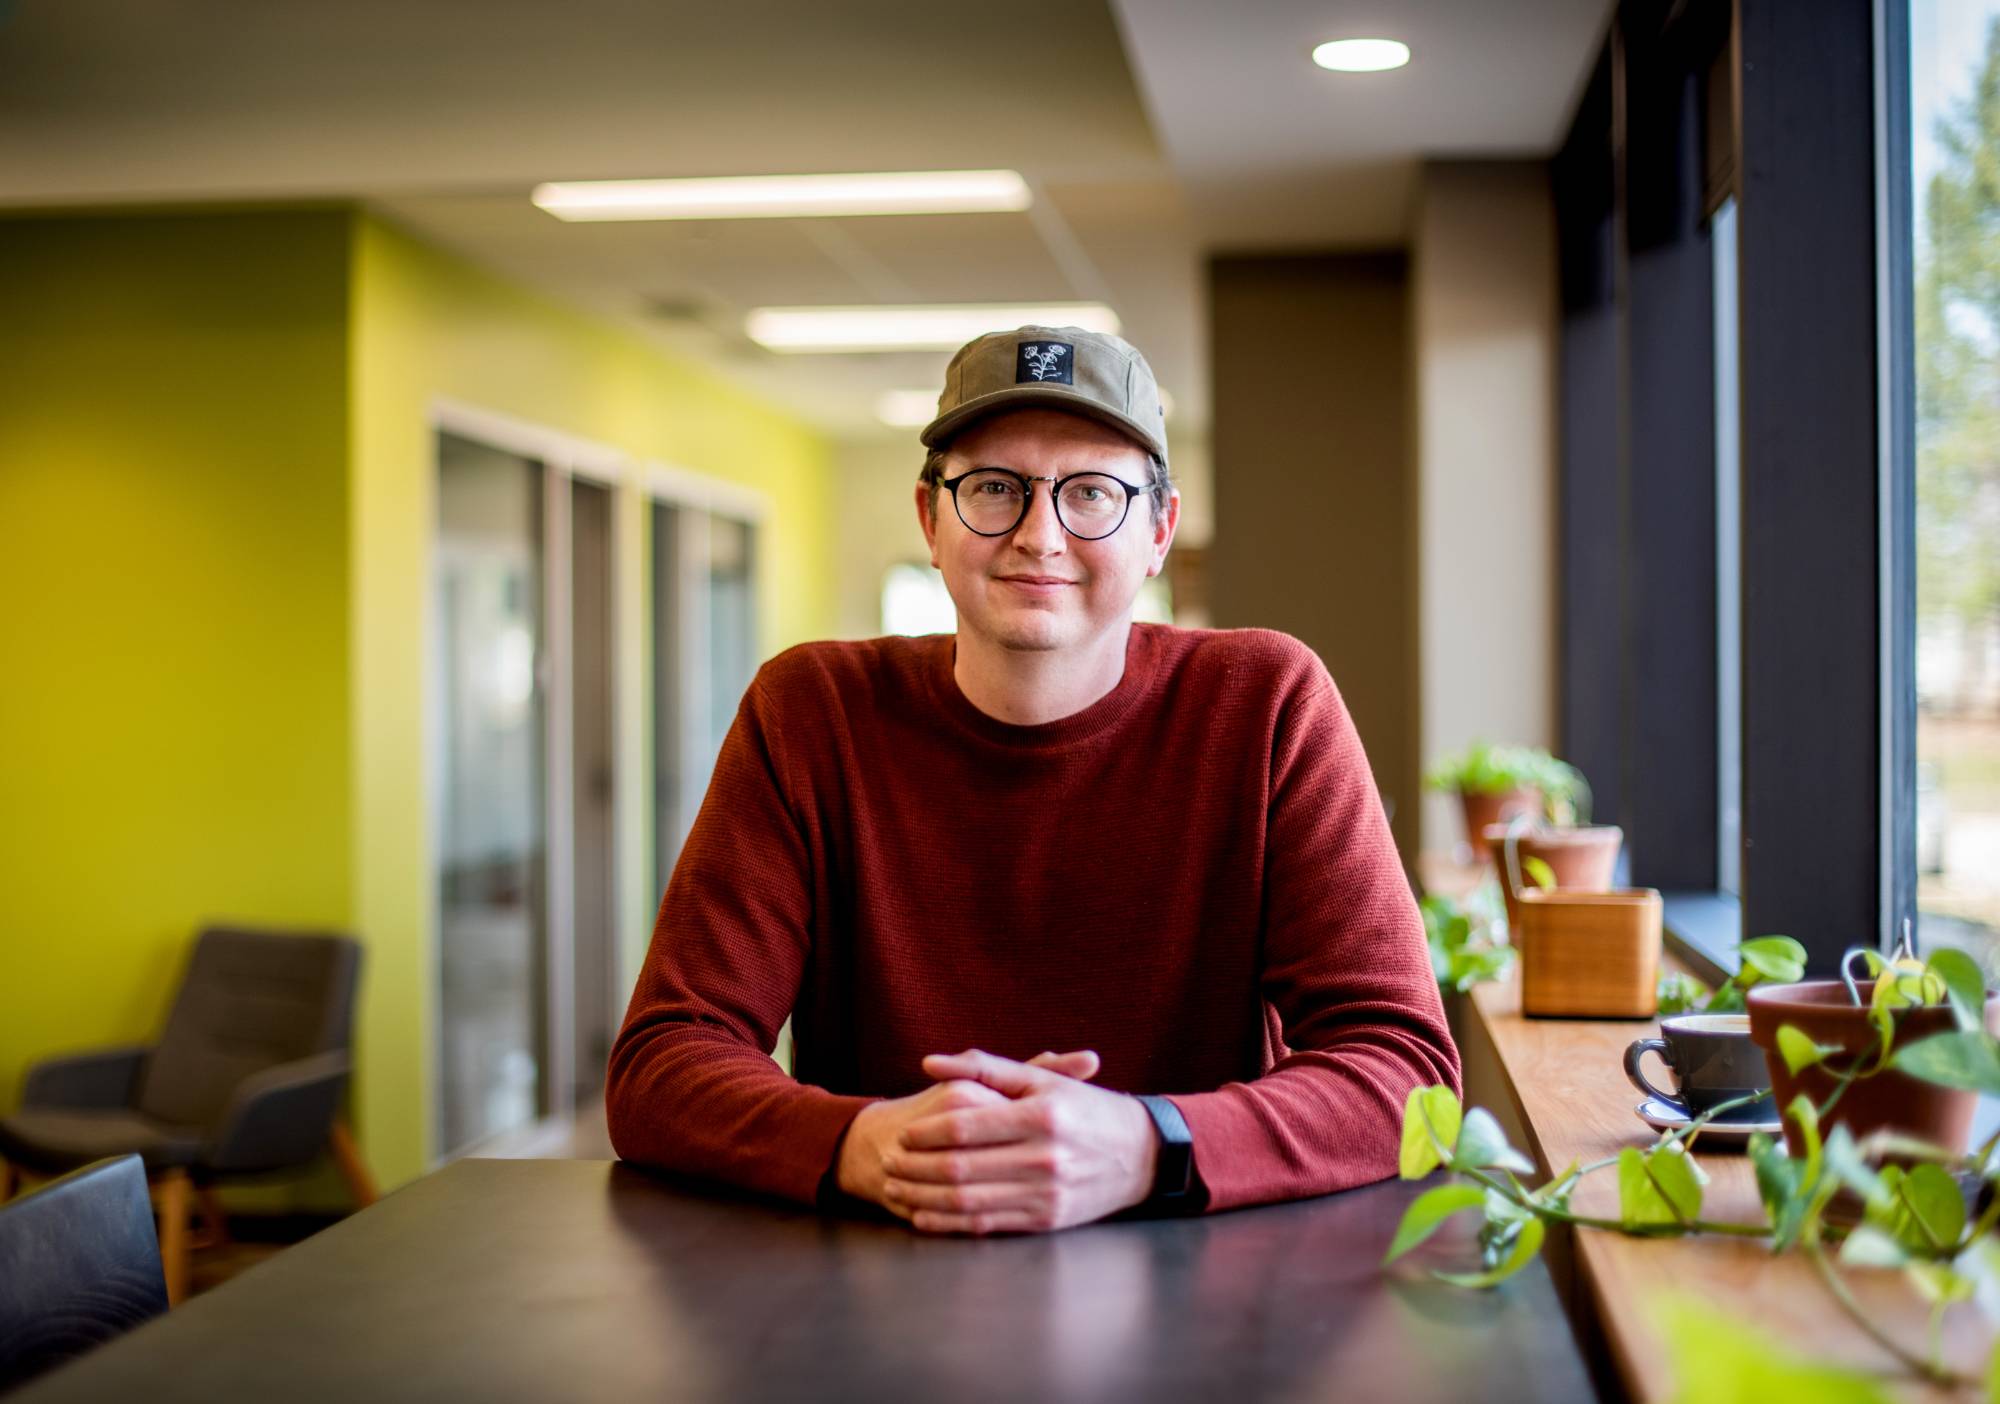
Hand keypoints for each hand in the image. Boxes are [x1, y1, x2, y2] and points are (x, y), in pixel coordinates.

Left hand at [880, 1048, 1158, 1235]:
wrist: (1141, 1155)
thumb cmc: (1086, 1109)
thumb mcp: (1042, 1080)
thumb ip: (985, 1069)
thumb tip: (931, 1063)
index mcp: (1041, 1116)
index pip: (967, 1126)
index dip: (927, 1132)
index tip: (903, 1132)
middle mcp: (1044, 1158)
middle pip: (961, 1167)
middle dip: (916, 1167)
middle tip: (888, 1161)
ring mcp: (1046, 1193)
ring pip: (968, 1201)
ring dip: (924, 1196)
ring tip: (897, 1187)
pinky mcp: (1046, 1220)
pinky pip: (987, 1224)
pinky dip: (948, 1223)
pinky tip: (924, 1215)